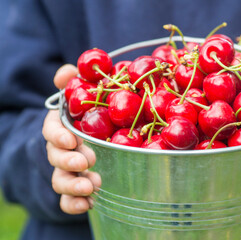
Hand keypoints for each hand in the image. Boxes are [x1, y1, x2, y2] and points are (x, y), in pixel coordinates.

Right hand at [42, 64, 100, 213]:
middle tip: (87, 161)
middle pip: (56, 157)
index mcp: (61, 127)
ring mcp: (67, 169)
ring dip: (74, 184)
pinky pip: (69, 199)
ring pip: (61, 180)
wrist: (97, 137)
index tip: (71, 139)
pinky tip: (89, 204)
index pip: (52, 130)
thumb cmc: (88, 113)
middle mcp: (60, 149)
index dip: (58, 135)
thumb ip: (73, 82)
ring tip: (92, 185)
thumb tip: (67, 73)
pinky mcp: (76, 186)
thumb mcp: (82, 94)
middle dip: (69, 160)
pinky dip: (75, 204)